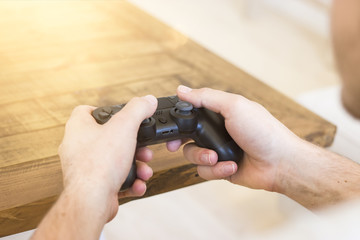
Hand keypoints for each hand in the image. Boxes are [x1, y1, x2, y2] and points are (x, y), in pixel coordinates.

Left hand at [58, 95, 156, 220]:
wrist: (92, 201)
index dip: (104, 110)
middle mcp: (78, 147)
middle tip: (143, 148)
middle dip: (133, 145)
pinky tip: (138, 183)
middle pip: (110, 138)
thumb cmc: (99, 163)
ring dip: (136, 164)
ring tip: (144, 168)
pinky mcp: (94, 186)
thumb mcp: (124, 126)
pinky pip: (115, 179)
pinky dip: (130, 181)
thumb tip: (148, 100)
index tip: (120, 115)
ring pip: (116, 161)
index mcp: (78, 128)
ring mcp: (85, 168)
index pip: (86, 111)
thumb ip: (138, 109)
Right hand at [167, 86, 301, 191]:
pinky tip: (231, 166)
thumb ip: (206, 97)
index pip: (191, 112)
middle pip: (186, 136)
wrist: (280, 163)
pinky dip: (216, 169)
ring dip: (202, 157)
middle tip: (175, 145)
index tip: (171, 124)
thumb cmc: (263, 132)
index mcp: (220, 113)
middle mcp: (217, 131)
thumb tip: (182, 90)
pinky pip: (204, 171)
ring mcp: (218, 150)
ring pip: (191, 155)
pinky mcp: (221, 168)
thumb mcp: (234, 106)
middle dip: (180, 142)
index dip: (179, 118)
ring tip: (217, 157)